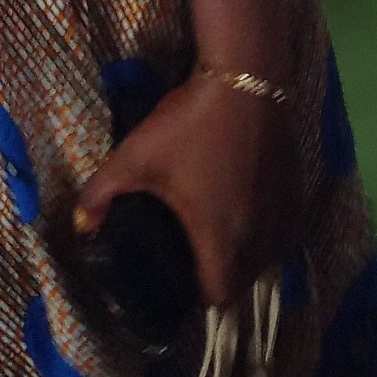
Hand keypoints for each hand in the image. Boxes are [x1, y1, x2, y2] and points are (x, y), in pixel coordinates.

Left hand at [74, 62, 293, 309]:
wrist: (244, 80)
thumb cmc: (188, 125)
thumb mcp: (134, 158)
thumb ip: (101, 195)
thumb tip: (80, 224)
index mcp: (220, 238)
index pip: (219, 296)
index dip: (197, 295)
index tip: (180, 278)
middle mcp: (259, 235)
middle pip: (245, 280)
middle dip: (221, 276)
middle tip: (193, 255)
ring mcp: (283, 211)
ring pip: (268, 255)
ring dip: (246, 256)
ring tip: (218, 235)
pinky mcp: (296, 189)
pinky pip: (282, 228)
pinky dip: (265, 230)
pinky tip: (245, 208)